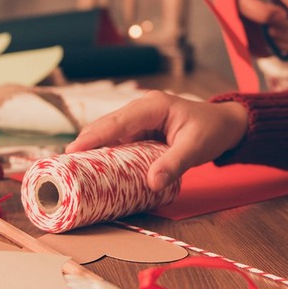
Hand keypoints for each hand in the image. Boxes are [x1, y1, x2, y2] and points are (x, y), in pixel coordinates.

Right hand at [65, 91, 248, 191]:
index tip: (71, 152)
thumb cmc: (212, 130)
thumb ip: (174, 164)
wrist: (225, 125)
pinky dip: (106, 154)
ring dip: (93, 150)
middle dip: (85, 144)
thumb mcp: (196, 147)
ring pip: (110, 134)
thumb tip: (152, 182)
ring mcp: (141, 121)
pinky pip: (119, 142)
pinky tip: (94, 169)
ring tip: (70, 169)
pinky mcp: (141, 132)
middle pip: (107, 126)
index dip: (93, 136)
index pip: (117, 121)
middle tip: (62, 166)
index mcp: (153, 106)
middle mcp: (142, 109)